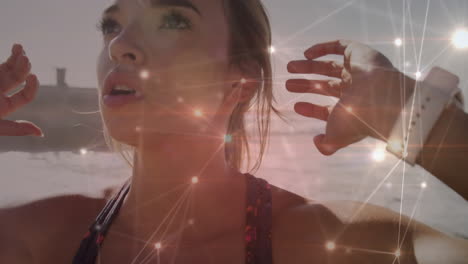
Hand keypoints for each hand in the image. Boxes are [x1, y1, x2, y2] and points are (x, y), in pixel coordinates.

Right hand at [0, 44, 42, 136]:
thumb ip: (14, 129)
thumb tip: (41, 133)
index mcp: (4, 107)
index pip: (26, 96)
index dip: (33, 87)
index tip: (33, 76)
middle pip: (19, 78)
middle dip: (24, 67)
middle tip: (25, 59)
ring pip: (9, 67)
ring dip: (18, 57)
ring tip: (20, 49)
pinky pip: (1, 63)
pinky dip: (9, 55)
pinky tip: (16, 47)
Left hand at [286, 40, 414, 154]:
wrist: (381, 97)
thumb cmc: (358, 120)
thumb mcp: (336, 137)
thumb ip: (325, 145)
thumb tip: (316, 142)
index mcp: (352, 110)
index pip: (329, 110)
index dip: (311, 109)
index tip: (296, 106)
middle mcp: (355, 90)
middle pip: (326, 86)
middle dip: (306, 85)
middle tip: (288, 85)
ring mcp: (357, 71)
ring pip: (329, 67)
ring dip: (308, 67)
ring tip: (289, 67)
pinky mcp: (359, 52)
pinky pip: (340, 46)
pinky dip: (322, 48)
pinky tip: (306, 54)